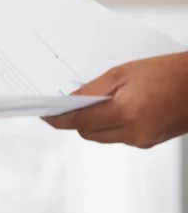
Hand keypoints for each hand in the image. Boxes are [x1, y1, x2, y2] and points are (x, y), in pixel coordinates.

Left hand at [42, 51, 187, 148]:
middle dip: (74, 121)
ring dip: (92, 123)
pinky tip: (111, 109)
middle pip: (89, 133)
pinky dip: (110, 125)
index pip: (80, 122)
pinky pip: (120, 137)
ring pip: (103, 137)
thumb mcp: (123, 73)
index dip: (59, 119)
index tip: (44, 114)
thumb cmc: (169, 71)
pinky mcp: (151, 141)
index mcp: (126, 113)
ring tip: (88, 104)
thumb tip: (70, 101)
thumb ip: (93, 89)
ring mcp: (144, 140)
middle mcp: (134, 133)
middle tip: (63, 105)